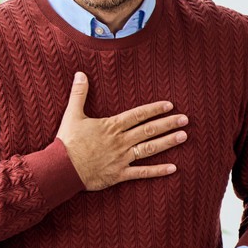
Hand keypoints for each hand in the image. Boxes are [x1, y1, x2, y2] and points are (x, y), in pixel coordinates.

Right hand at [56, 73, 186, 191]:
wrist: (62, 168)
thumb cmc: (67, 142)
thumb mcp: (72, 114)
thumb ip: (79, 93)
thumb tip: (80, 73)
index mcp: (112, 126)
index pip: (138, 115)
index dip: (155, 109)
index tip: (170, 105)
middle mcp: (121, 141)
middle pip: (149, 130)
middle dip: (168, 123)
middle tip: (185, 119)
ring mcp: (122, 158)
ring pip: (149, 148)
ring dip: (168, 142)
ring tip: (184, 136)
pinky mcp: (119, 174)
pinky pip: (142, 173)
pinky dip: (158, 171)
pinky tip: (173, 168)